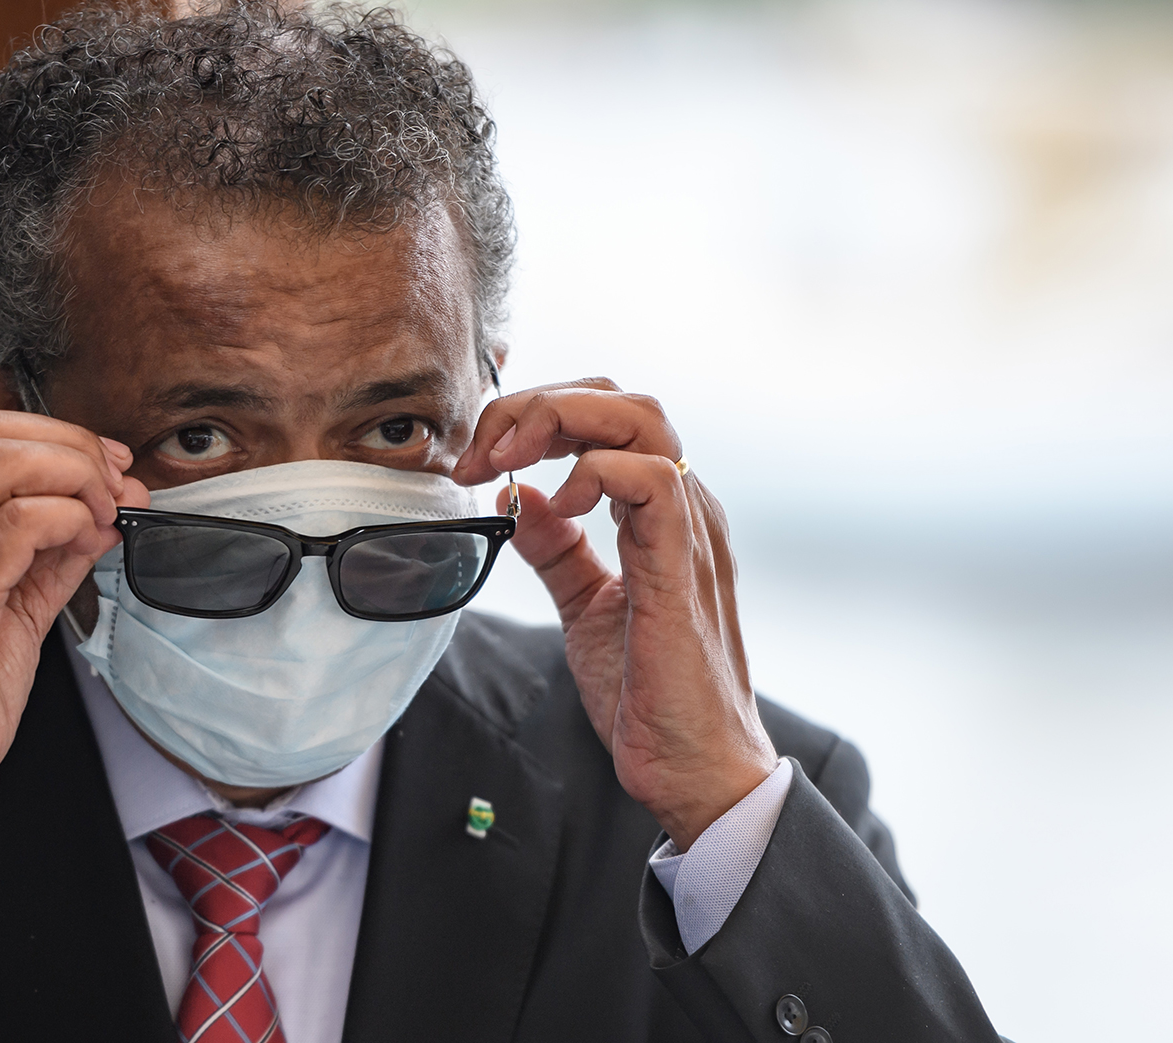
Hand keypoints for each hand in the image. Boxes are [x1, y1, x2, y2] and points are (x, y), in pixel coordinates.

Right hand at [0, 409, 149, 867]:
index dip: (51, 435)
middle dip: (73, 447)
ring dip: (78, 479)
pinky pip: (16, 526)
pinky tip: (90, 540)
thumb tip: (103, 505)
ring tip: (109, 515)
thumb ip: (43, 554)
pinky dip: (69, 520)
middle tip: (118, 483)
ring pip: (2, 466)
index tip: (105, 465)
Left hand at [454, 379, 775, 848]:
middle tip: (481, 449)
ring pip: (640, 419)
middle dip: (537, 405)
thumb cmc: (651, 696)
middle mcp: (683, 508)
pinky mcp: (683, 567)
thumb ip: (557, 550)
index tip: (478, 459)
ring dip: (558, 421)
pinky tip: (562, 504)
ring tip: (507, 461)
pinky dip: (596, 472)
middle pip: (620, 401)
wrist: (693, 771)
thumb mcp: (584, 606)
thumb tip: (520, 500)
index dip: (534, 418)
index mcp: (659, 514)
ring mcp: (690, 531)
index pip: (605, 418)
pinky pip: (653, 480)